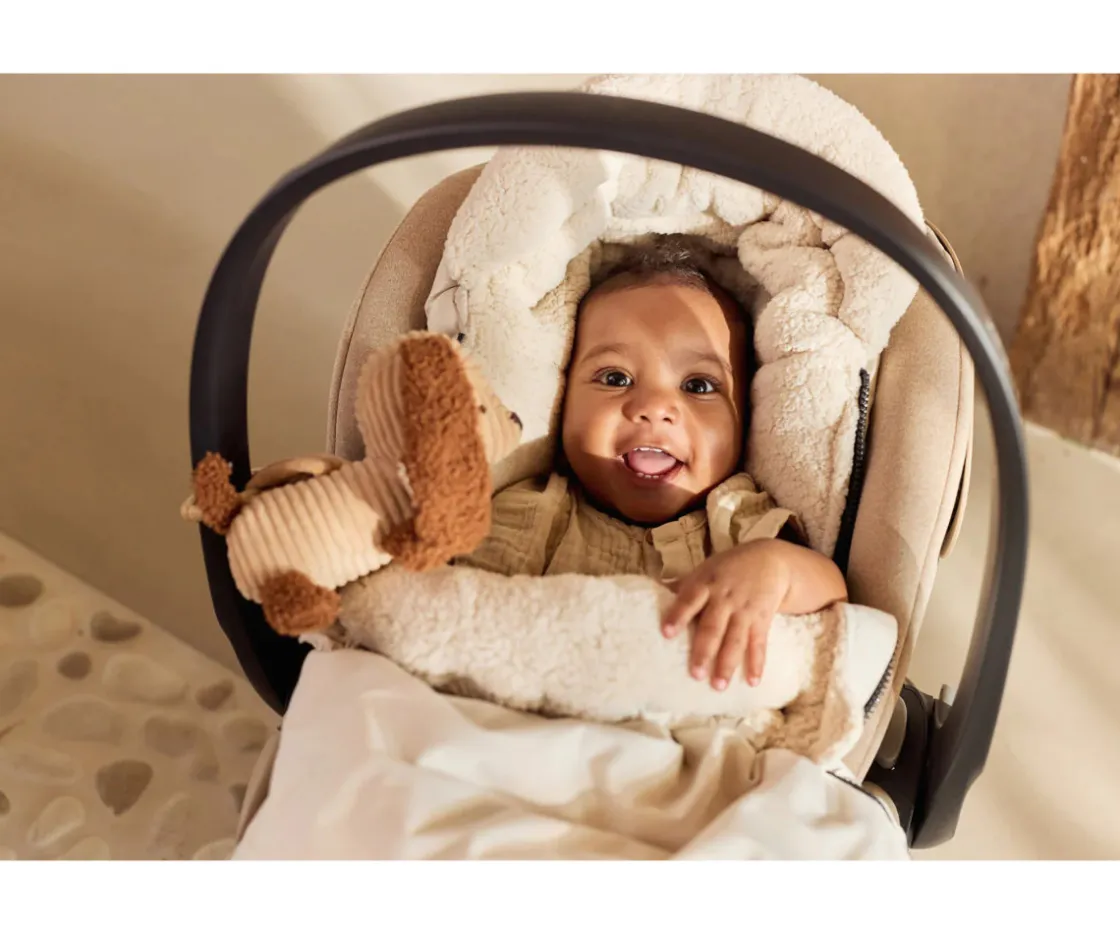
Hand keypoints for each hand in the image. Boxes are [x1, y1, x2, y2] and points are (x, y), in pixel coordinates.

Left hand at [661, 538, 847, 690]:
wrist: (769, 559)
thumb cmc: (726, 569)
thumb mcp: (704, 570)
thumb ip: (681, 586)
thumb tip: (648, 593)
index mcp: (705, 584)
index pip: (689, 600)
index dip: (678, 615)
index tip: (667, 633)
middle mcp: (725, 598)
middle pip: (713, 626)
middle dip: (704, 651)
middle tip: (695, 674)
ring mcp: (744, 610)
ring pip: (735, 639)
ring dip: (727, 664)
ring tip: (718, 686)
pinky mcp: (762, 620)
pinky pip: (759, 644)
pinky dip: (757, 663)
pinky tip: (752, 682)